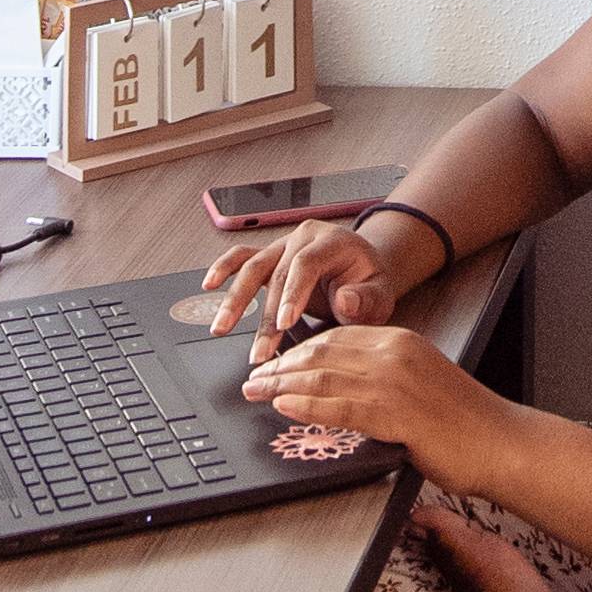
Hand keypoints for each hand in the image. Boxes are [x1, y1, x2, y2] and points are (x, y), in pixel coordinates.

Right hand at [202, 208, 416, 346]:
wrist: (364, 269)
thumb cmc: (371, 284)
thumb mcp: (381, 294)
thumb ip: (366, 300)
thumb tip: (345, 300)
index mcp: (332, 242)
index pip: (306, 264)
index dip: (292, 294)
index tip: (285, 324)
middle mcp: (303, 239)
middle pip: (276, 272)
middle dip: (265, 317)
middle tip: (258, 352)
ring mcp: (283, 246)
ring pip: (252, 267)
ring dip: (235, 300)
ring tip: (221, 329)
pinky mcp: (270, 256)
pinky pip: (242, 258)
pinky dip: (224, 269)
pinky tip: (209, 285)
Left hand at [237, 316, 493, 482]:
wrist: (501, 443)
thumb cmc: (464, 422)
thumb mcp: (421, 384)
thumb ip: (384, 378)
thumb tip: (343, 388)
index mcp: (401, 341)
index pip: (336, 338)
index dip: (299, 350)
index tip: (274, 362)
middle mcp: (395, 353)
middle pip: (323, 353)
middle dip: (281, 366)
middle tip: (252, 378)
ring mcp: (396, 382)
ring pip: (325, 377)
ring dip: (282, 384)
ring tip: (255, 391)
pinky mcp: (398, 414)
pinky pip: (341, 407)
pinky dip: (307, 406)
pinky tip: (283, 406)